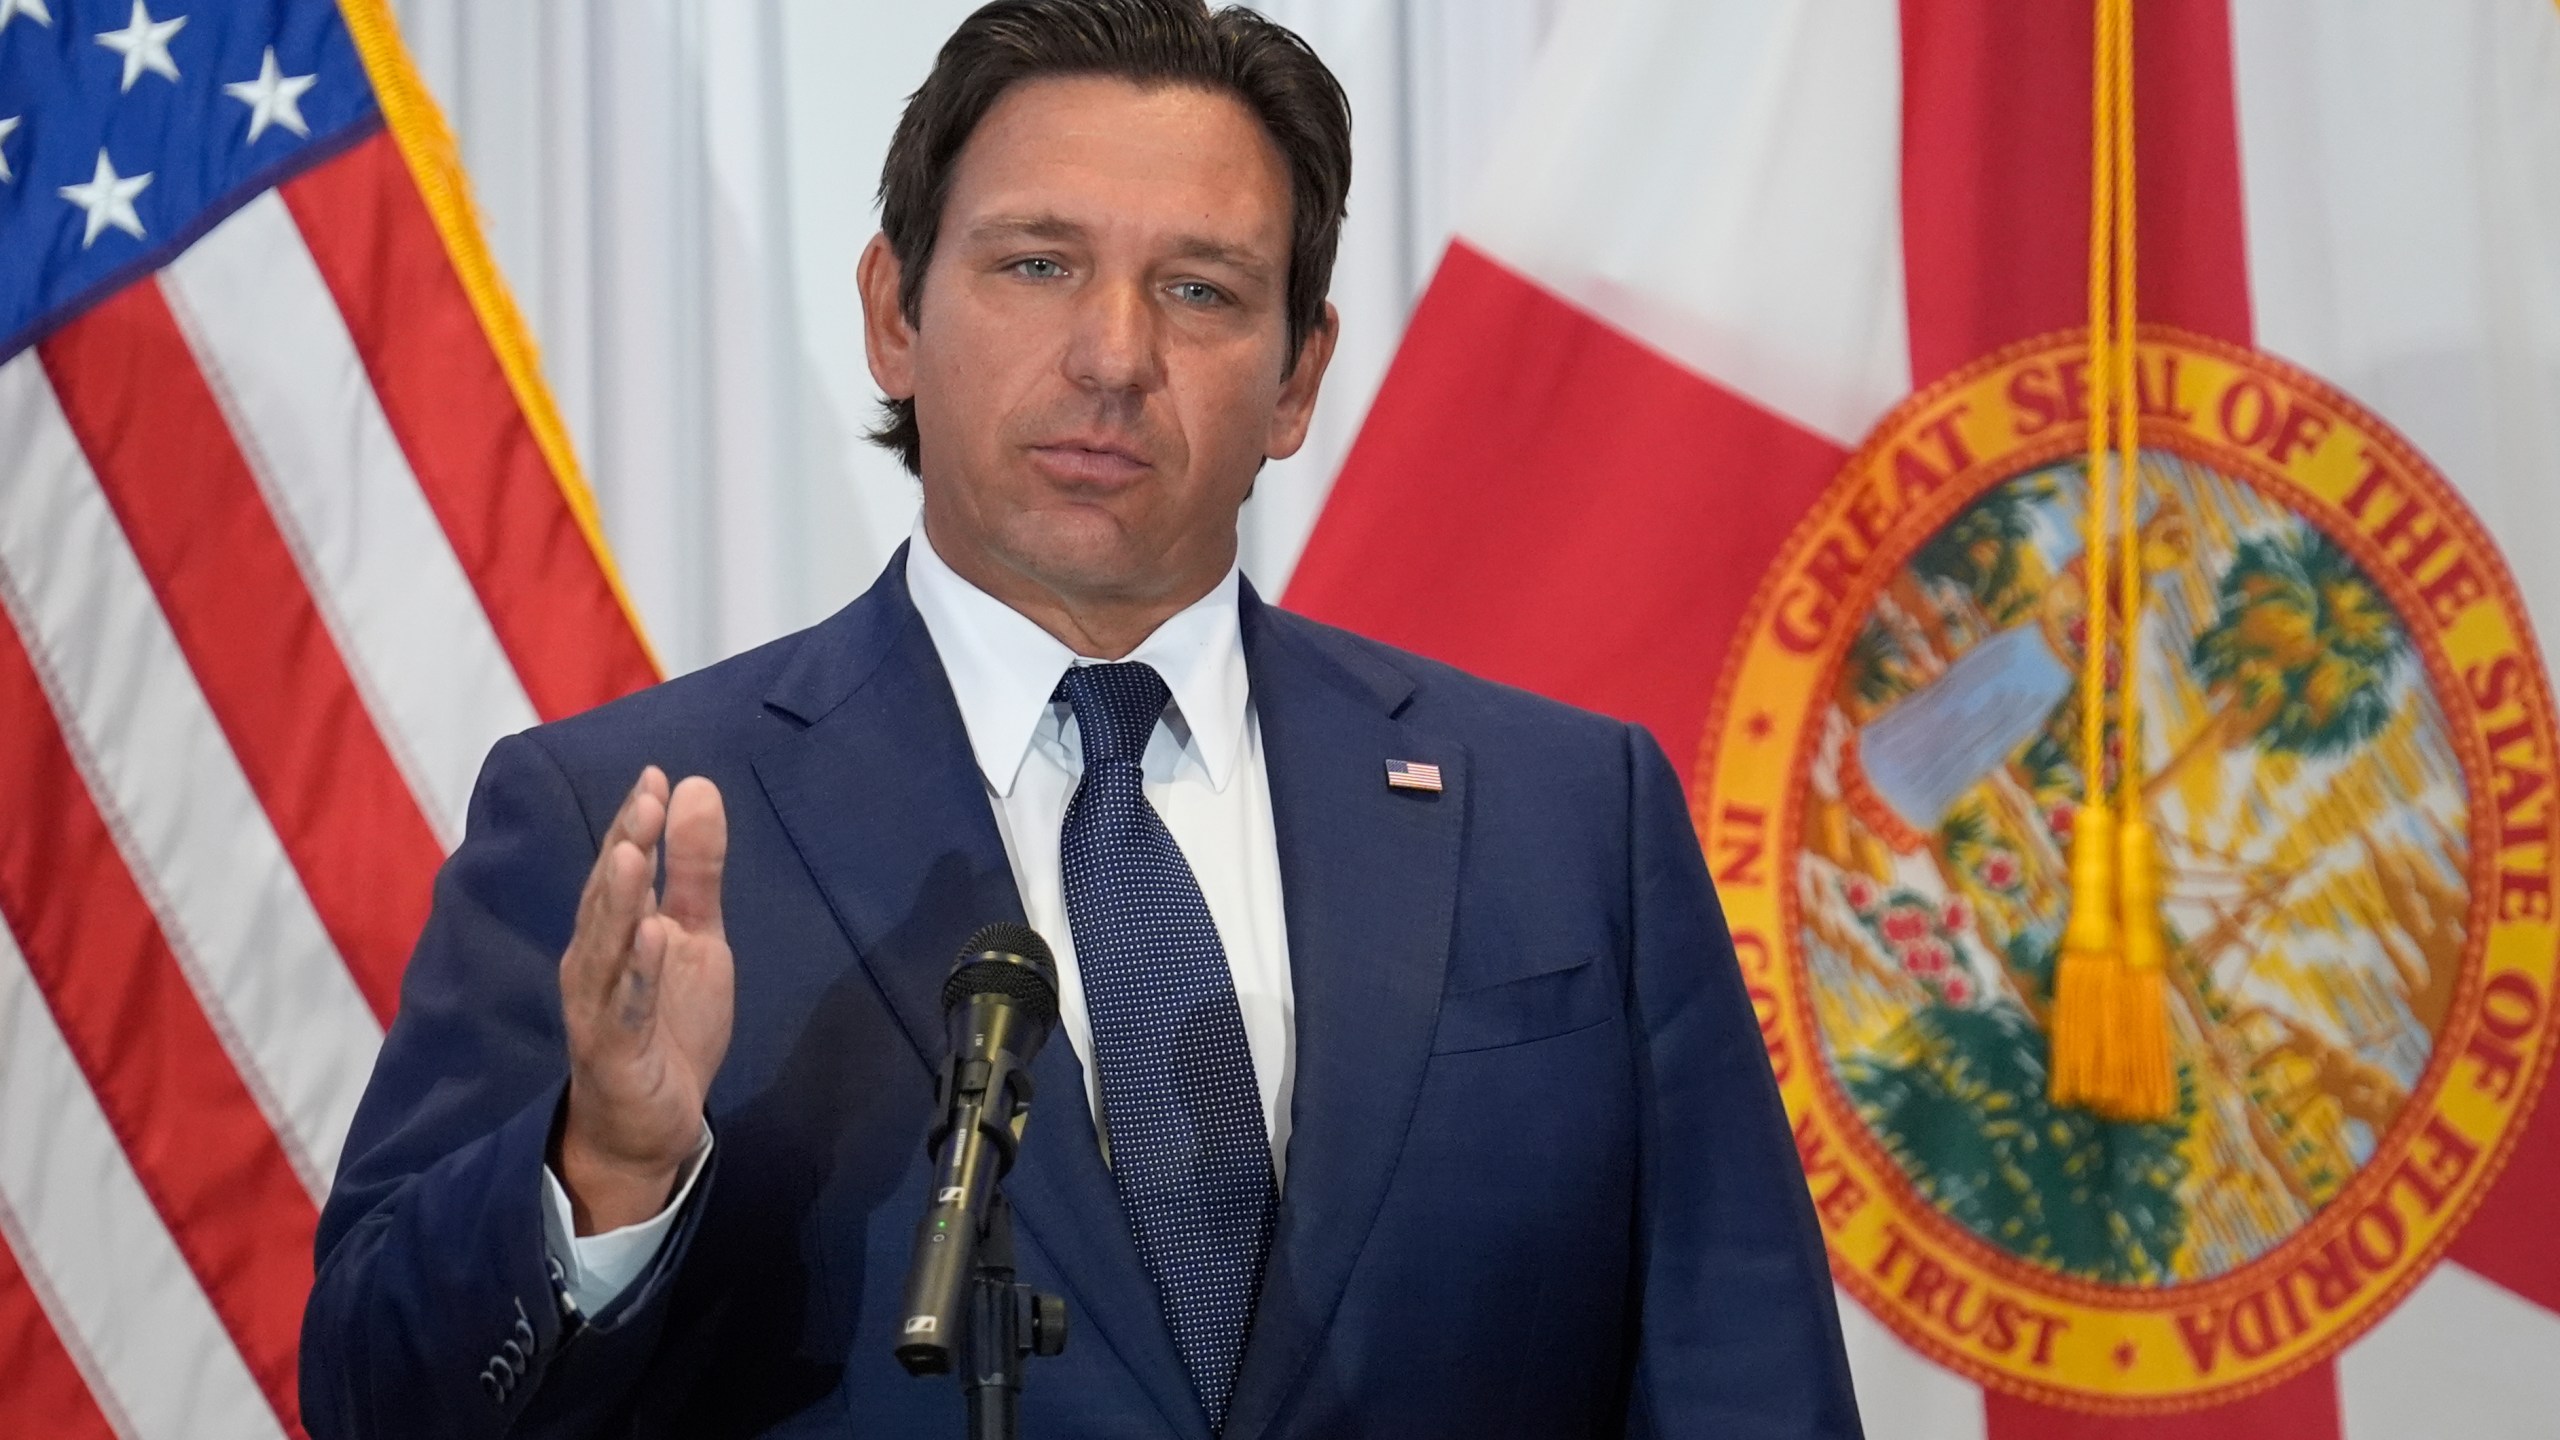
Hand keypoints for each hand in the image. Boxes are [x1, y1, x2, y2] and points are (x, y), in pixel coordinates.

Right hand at [554, 767, 733, 1233]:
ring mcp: (599, 1006)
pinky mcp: (613, 1051)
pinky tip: (654, 937)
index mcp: (614, 931)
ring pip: (605, 947)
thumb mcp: (696, 938)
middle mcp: (594, 962)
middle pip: (607, 897)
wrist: (649, 1123)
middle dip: (625, 846)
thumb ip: (695, 870)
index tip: (657, 774)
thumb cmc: (666, 1023)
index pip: (621, 868)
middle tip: (646, 796)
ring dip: (618, 901)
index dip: (636, 822)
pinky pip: (624, 1007)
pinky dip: (638, 971)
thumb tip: (694, 787)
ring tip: (634, 853)